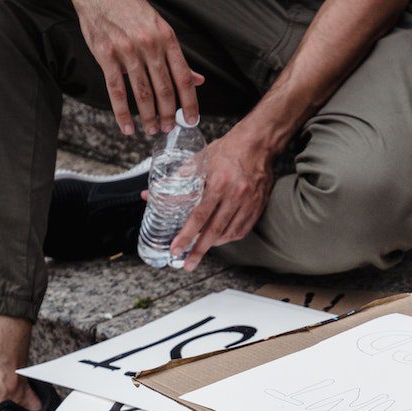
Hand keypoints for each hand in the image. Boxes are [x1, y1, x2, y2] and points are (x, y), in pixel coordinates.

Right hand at [73, 0, 202, 134]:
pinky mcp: (106, 55)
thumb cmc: (133, 12)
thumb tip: (198, 80)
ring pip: (142, 93)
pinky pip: (116, 90)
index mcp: (167, 39)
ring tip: (153, 130)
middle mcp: (150, 46)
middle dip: (169, 114)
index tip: (192, 120)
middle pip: (164, 89)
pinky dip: (122, 113)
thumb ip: (177, 58)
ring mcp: (127, 51)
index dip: (190, 103)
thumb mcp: (161, 29)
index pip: (184, 78)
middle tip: (169, 129)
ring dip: (149, 117)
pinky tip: (128, 127)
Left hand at [171, 123, 276, 270]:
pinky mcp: (257, 207)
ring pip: (229, 233)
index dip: (186, 235)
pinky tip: (218, 240)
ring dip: (212, 245)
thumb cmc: (227, 150)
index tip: (176, 249)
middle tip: (187, 264)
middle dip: (198, 251)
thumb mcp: (200, 160)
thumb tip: (153, 193)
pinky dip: (229, 238)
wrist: (258, 144)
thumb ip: (178, 179)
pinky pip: (242, 230)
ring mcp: (249, 203)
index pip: (199, 216)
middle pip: (214, 231)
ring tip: (200, 250)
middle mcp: (235, 196)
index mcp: (219, 183)